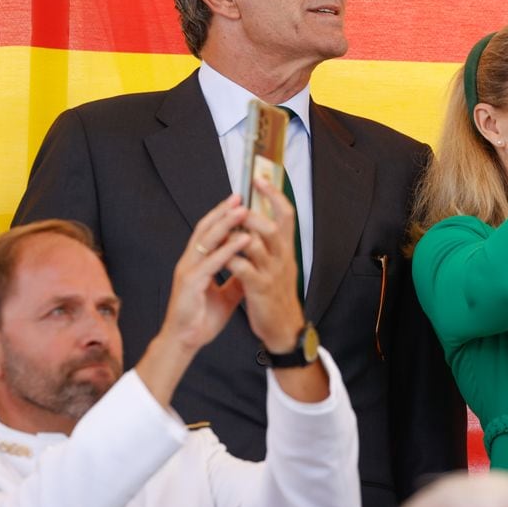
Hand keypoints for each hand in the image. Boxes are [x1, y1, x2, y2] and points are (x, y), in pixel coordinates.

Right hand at [160, 196, 250, 354]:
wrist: (185, 341)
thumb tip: (253, 266)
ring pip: (207, 240)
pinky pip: (211, 262)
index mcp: (197, 263)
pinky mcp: (190, 284)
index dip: (222, 216)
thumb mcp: (226, 294)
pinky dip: (228, 250)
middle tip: (240, 196)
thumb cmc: (201, 318)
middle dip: (223, 211)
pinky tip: (242, 240)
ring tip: (243, 210)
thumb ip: (237, 278)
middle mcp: (190, 262)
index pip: (209, 232)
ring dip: (226, 224)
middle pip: (206, 229)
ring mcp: (188, 271)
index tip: (239, 201)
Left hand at [227, 177, 304, 352]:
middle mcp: (282, 257)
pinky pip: (243, 268)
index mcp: (286, 249)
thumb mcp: (279, 265)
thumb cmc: (276, 294)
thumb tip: (257, 221)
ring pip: (257, 244)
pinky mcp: (260, 289)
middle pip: (273, 226)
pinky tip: (220, 256)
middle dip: (253, 214)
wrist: (283, 327)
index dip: (274, 195)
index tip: (259, 179)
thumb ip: (270, 244)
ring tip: (224, 229)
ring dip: (238, 234)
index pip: (286, 214)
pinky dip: (230, 259)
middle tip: (237, 208)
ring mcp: (272, 273)